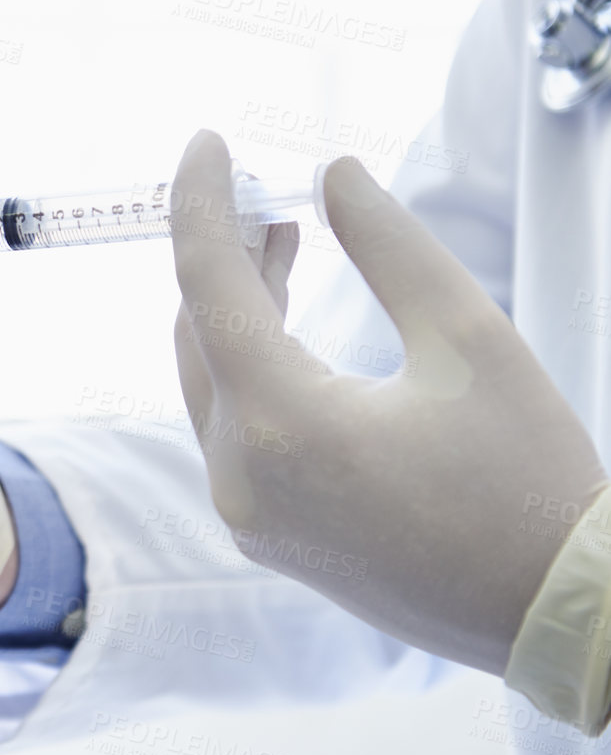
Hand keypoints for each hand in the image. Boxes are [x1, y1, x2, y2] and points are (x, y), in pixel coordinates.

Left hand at [170, 129, 607, 673]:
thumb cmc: (529, 477)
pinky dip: (249, 367)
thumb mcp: (470, 339)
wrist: (556, 612)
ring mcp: (246, 515)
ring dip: (236, 308)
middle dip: (226, 251)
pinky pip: (232, 431)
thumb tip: (333, 173)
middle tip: (266, 190)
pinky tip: (286, 323)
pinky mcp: (265, 536)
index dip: (203, 201)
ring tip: (284, 239)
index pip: (209, 283)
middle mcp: (240, 476)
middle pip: (198, 332)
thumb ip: (389, 247)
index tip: (207, 142)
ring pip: (211, 381)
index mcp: (281, 424)